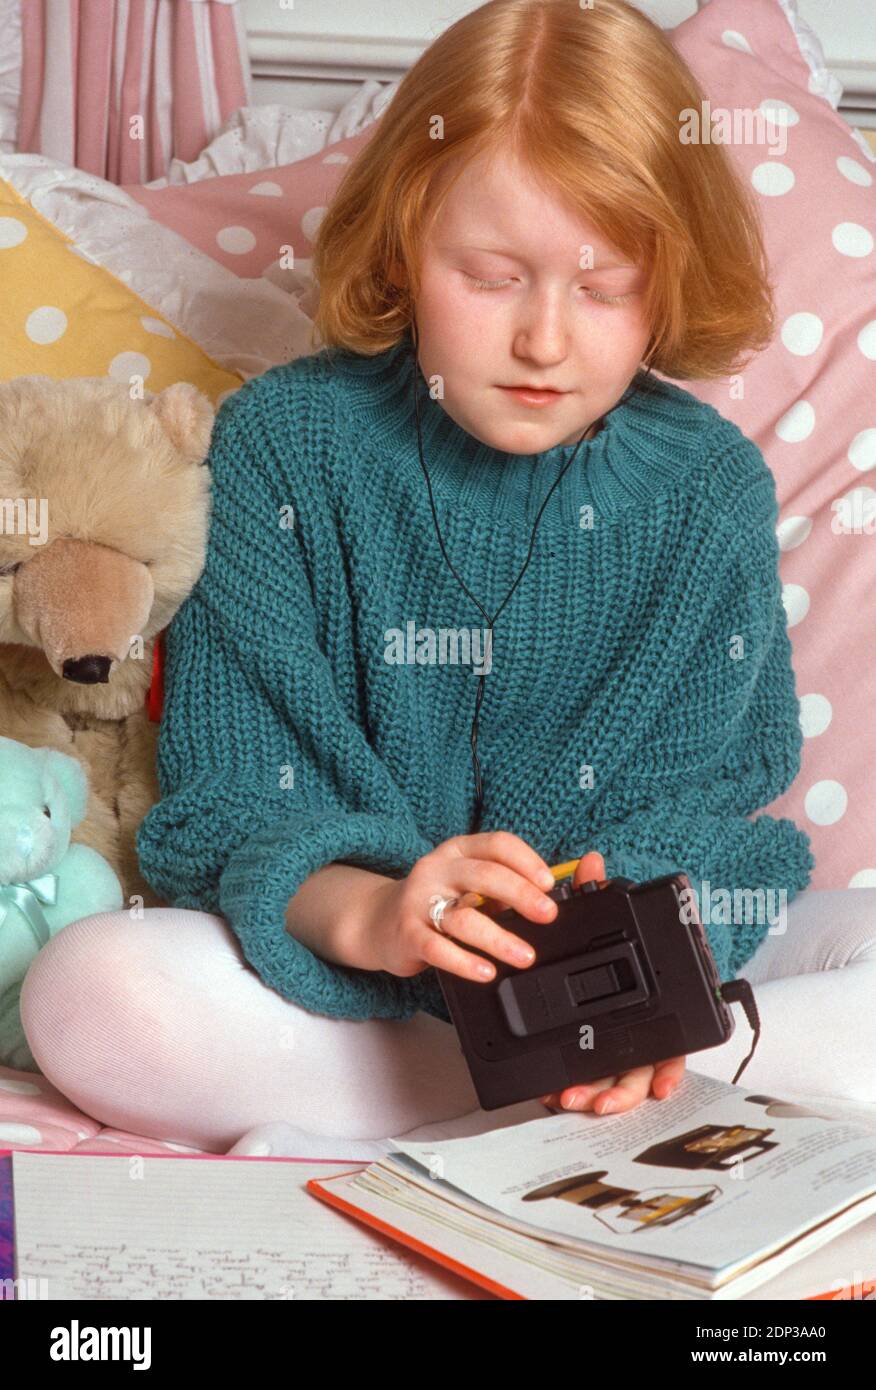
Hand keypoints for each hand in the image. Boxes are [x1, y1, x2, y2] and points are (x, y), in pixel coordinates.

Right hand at [363, 830, 560, 982]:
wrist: (378, 921)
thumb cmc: (436, 901)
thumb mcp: (468, 883)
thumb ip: (506, 885)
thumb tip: (553, 890)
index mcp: (458, 851)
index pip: (497, 844)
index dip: (526, 861)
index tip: (549, 882)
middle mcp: (437, 870)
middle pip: (484, 875)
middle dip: (521, 894)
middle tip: (547, 915)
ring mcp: (419, 901)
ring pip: (464, 917)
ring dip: (499, 938)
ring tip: (524, 956)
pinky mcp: (408, 933)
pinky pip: (438, 948)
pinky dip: (465, 962)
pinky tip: (486, 971)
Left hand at [538, 850, 686, 1115]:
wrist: (570, 954)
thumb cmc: (598, 939)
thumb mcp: (594, 916)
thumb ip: (593, 890)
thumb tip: (590, 861)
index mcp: (652, 1008)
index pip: (671, 1045)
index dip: (668, 1070)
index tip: (661, 1087)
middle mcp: (635, 1035)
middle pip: (639, 1075)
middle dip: (620, 1094)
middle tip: (597, 1102)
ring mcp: (612, 1051)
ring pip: (610, 1086)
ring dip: (594, 1098)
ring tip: (570, 1100)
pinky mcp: (586, 1060)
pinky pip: (583, 1082)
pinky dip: (572, 1090)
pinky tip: (553, 1095)